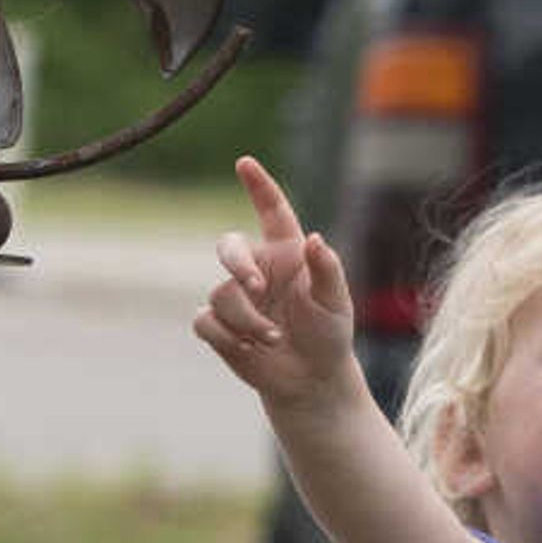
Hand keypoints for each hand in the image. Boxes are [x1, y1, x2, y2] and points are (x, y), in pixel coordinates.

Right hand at [194, 156, 356, 410]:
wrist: (310, 380)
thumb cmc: (328, 334)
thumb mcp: (336, 302)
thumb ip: (327, 269)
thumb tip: (315, 240)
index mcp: (287, 252)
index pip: (271, 211)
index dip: (258, 186)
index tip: (245, 163)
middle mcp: (257, 268)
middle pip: (228, 246)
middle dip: (237, 263)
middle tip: (255, 285)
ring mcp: (235, 296)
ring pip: (222, 295)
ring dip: (249, 321)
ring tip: (274, 340)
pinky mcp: (218, 324)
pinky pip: (205, 320)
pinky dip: (229, 338)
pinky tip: (250, 349)